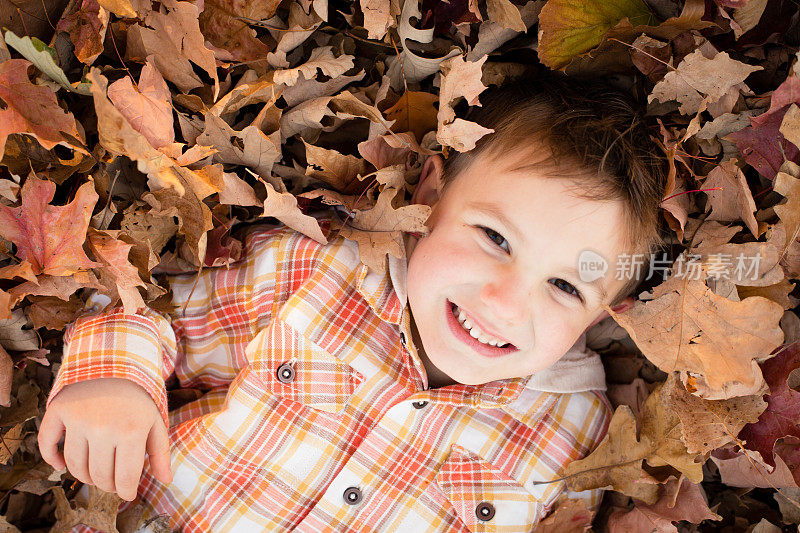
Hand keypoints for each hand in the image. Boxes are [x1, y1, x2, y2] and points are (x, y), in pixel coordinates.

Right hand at [38, 377, 172, 500]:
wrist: (115, 361)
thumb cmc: (138, 396)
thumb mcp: (155, 421)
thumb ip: (160, 452)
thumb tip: (165, 480)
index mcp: (131, 431)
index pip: (125, 477)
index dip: (126, 491)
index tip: (128, 493)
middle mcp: (103, 427)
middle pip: (99, 475)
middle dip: (108, 484)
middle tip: (113, 481)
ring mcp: (78, 419)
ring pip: (76, 466)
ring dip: (85, 476)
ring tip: (96, 472)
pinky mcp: (59, 410)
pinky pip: (48, 443)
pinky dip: (52, 459)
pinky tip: (61, 466)